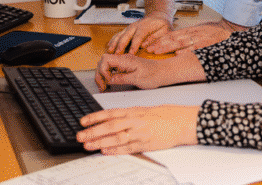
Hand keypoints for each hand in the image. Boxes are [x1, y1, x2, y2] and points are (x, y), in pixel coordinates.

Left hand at [77, 105, 199, 154]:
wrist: (182, 121)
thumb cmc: (164, 115)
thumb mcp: (144, 110)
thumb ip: (128, 115)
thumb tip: (110, 119)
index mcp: (133, 111)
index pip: (110, 113)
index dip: (95, 117)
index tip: (82, 121)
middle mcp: (135, 121)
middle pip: (110, 126)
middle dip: (93, 131)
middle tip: (80, 136)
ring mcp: (140, 133)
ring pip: (116, 137)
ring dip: (100, 141)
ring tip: (88, 145)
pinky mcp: (146, 144)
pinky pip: (128, 147)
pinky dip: (115, 150)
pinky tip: (106, 151)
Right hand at [95, 49, 205, 91]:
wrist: (164, 72)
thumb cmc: (154, 74)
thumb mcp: (137, 79)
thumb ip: (121, 78)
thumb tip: (108, 80)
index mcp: (125, 60)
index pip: (105, 59)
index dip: (102, 70)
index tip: (107, 81)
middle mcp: (123, 59)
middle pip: (103, 62)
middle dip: (99, 74)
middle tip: (102, 87)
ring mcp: (124, 62)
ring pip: (106, 65)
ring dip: (103, 75)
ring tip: (104, 86)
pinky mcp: (126, 66)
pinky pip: (112, 68)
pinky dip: (108, 75)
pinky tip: (110, 82)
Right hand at [106, 14, 171, 53]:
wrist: (158, 16)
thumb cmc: (162, 25)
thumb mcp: (165, 31)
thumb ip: (157, 38)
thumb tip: (146, 46)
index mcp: (145, 27)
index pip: (138, 36)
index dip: (134, 45)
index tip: (131, 54)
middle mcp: (135, 26)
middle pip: (126, 36)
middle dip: (121, 45)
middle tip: (117, 54)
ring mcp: (130, 27)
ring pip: (120, 35)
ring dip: (114, 43)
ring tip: (110, 51)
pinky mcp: (127, 29)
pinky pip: (118, 34)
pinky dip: (113, 40)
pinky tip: (109, 46)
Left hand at [143, 19, 244, 53]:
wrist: (229, 30)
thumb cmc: (213, 32)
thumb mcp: (198, 31)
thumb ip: (187, 36)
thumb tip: (175, 45)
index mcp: (190, 31)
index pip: (171, 35)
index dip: (160, 40)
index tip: (150, 45)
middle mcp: (192, 33)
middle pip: (173, 38)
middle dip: (161, 44)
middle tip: (150, 49)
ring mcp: (199, 38)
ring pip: (181, 42)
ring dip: (168, 47)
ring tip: (158, 51)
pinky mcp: (207, 43)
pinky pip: (195, 47)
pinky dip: (186, 50)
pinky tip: (178, 54)